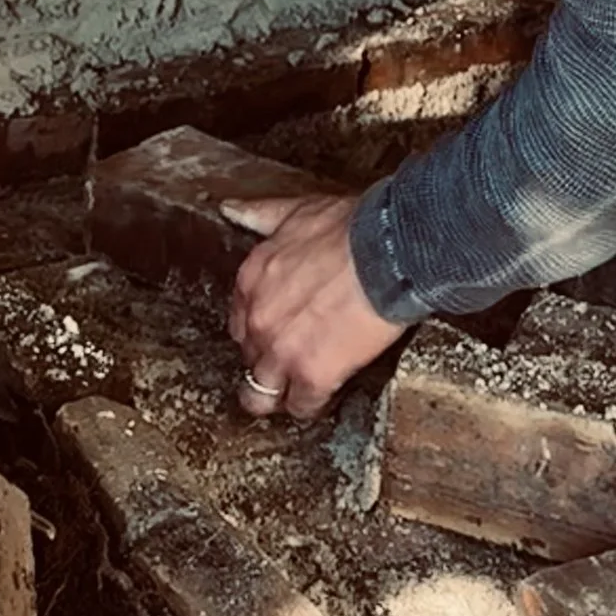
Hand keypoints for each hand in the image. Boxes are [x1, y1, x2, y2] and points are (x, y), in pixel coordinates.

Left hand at [227, 192, 407, 416]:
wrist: (387, 249)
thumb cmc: (350, 227)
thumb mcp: (296, 211)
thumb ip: (259, 214)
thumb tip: (229, 210)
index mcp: (251, 281)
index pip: (240, 323)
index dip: (260, 330)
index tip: (277, 331)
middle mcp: (258, 321)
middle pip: (249, 359)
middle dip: (268, 361)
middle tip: (292, 360)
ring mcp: (281, 352)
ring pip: (261, 395)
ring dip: (279, 394)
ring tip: (296, 394)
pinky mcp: (312, 376)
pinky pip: (301, 406)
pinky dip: (311, 405)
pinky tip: (324, 395)